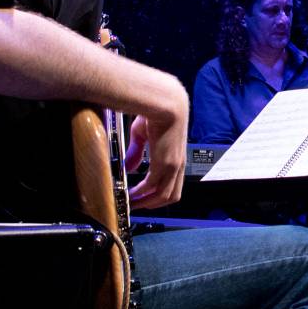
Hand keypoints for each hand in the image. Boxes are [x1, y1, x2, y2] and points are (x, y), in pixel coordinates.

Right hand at [125, 81, 188, 209]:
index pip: (171, 184)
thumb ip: (137, 152)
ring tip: (132, 205)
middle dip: (152, 204)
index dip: (157, 194)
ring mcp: (173, 166)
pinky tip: (131, 196)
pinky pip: (152, 187)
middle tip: (136, 206)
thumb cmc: (155, 111)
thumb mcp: (144, 134)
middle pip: (170, 196)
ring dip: (146, 203)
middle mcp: (177, 164)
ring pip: (163, 196)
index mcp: (175, 157)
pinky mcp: (164, 164)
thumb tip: (130, 168)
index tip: (143, 198)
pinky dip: (141, 195)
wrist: (165, 101)